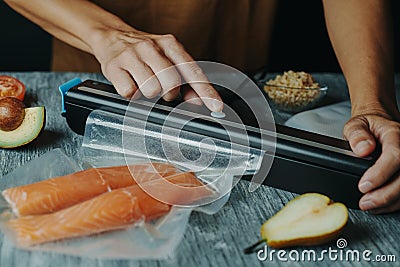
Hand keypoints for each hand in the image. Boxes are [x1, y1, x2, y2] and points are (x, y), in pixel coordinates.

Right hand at [91, 28, 222, 110]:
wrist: (111, 36)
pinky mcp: (114, 67)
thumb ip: (184, 78)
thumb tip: (196, 100)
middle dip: (170, 93)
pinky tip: (131, 83)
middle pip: (171, 82)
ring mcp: (131, 56)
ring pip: (151, 90)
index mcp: (170, 44)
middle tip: (162, 89)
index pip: (192, 70)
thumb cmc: (145, 51)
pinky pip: (130, 93)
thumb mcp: (167, 57)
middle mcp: (151, 47)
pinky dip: (132, 94)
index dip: (205, 91)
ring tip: (144, 83)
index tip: (216, 106)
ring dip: (150, 94)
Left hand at [343, 109, 399, 213]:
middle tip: (365, 202)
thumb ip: (356, 134)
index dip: (380, 173)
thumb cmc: (369, 126)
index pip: (394, 155)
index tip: (363, 186)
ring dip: (389, 201)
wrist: (380, 126)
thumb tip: (362, 149)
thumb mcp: (356, 124)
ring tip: (369, 206)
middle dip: (385, 194)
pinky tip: (380, 206)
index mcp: (395, 134)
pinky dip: (393, 202)